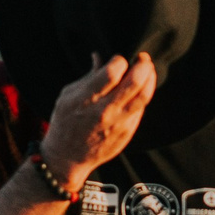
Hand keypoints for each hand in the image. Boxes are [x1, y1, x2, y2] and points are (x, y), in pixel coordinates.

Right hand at [39, 54, 155, 186]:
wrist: (67, 158)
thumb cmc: (64, 122)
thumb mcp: (67, 96)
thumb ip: (87, 76)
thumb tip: (99, 56)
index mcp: (87, 99)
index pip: (112, 72)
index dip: (119, 60)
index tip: (118, 59)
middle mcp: (105, 111)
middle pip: (134, 82)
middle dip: (143, 65)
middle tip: (143, 58)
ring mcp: (119, 123)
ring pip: (144, 96)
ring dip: (150, 79)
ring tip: (148, 70)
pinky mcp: (127, 132)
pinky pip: (140, 109)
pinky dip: (143, 95)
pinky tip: (140, 89)